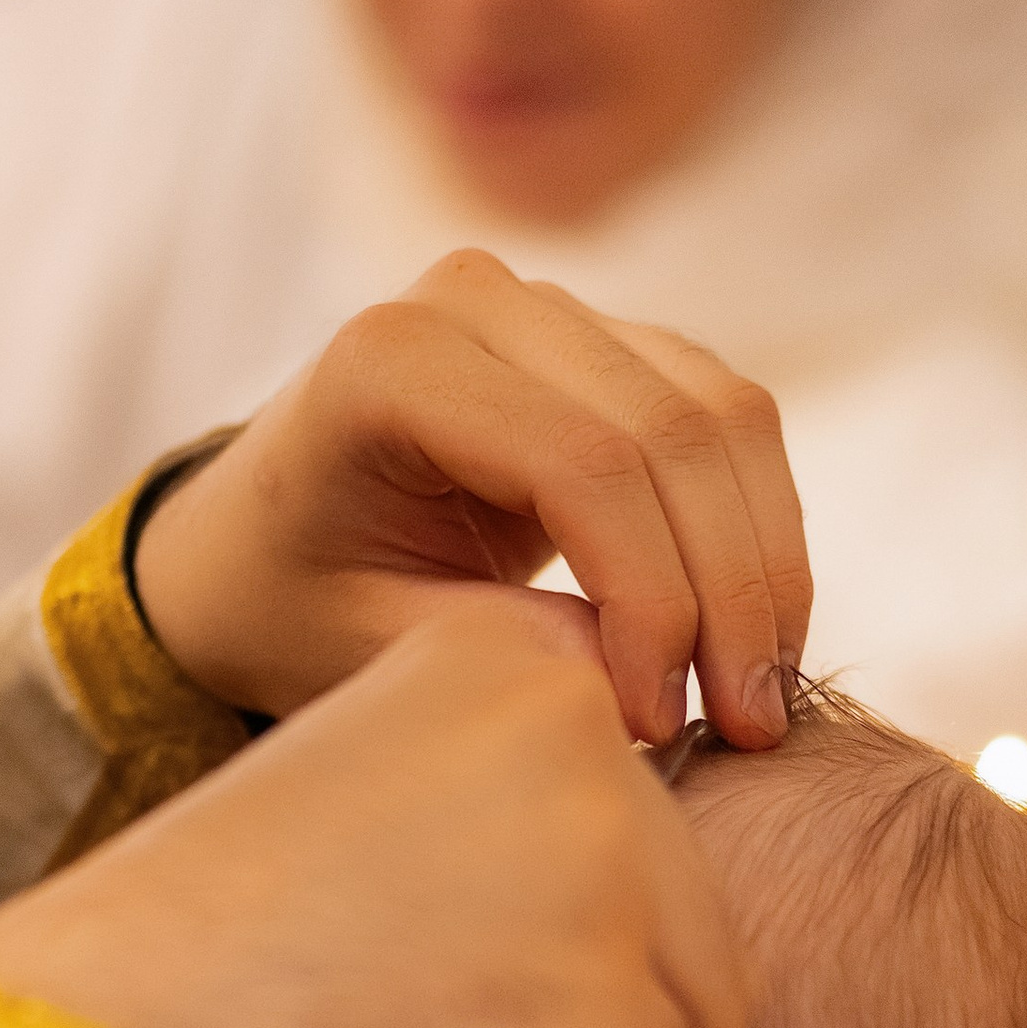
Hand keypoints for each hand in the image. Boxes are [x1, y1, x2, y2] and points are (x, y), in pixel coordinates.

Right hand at [0, 603, 747, 1027]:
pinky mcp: (604, 988)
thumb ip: (493, 812)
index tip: (607, 1013)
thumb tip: (625, 908)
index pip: (622, 799)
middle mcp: (570, 725)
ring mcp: (599, 856)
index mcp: (496, 656)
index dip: (630, 923)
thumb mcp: (364, 798)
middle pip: (682, 897)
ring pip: (699, 997)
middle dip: (673, 1022)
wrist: (131, 1016)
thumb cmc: (219, 939)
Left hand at [133, 251, 811, 749]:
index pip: (582, 464)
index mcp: (393, 359)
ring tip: (761, 696)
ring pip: (724, 418)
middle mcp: (482, 301)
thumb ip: (496, 651)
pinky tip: (751, 639)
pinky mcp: (615, 346)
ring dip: (768, 564)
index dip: (651, 598)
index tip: (659, 722)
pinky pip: (727, 423)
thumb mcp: (360, 648)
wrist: (258, 539)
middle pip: (672, 431)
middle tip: (748, 726)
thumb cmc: (288, 601)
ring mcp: (557, 310)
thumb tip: (646, 676)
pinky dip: (760, 532)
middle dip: (730, 592)